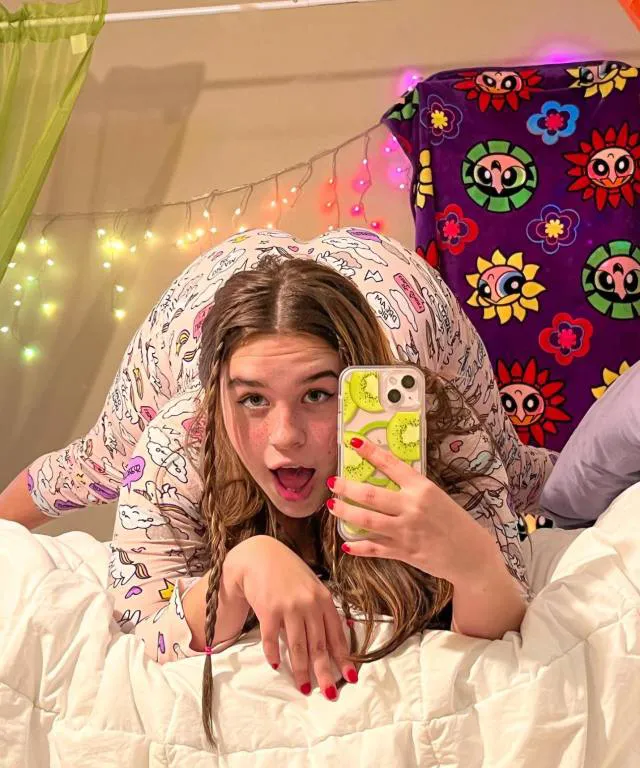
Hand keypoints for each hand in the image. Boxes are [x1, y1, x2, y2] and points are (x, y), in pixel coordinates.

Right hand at [226, 535, 357, 699]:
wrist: (260, 556)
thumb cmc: (289, 572)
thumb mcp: (312, 586)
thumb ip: (323, 609)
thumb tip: (340, 635)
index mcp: (323, 599)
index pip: (336, 634)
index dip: (343, 657)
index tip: (350, 677)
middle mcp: (309, 604)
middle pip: (319, 645)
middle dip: (325, 672)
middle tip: (331, 694)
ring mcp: (289, 607)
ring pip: (298, 646)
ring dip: (301, 670)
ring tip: (305, 687)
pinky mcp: (269, 610)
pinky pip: (272, 639)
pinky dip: (274, 654)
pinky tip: (275, 665)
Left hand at [327, 437, 501, 585]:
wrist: (470, 554)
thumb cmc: (454, 521)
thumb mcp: (436, 496)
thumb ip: (411, 489)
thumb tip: (383, 479)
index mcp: (422, 488)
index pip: (391, 465)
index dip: (370, 452)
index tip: (353, 442)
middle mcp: (412, 507)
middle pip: (371, 494)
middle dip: (347, 488)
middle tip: (332, 482)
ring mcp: (406, 530)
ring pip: (367, 520)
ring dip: (346, 513)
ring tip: (332, 506)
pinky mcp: (404, 552)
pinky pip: (375, 548)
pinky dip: (358, 547)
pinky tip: (346, 544)